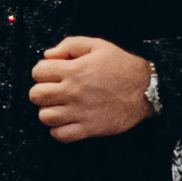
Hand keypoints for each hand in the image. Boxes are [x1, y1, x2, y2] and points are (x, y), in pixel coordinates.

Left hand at [30, 35, 157, 142]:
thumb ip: (70, 45)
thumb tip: (49, 55)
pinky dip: (58, 130)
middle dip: (41, 91)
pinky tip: (66, 121)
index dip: (42, 71)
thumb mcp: (98, 45)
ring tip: (59, 107)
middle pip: (36, 95)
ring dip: (49, 111)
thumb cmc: (122, 66)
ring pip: (45, 117)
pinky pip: (60, 135)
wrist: (145, 89)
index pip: (37, 72)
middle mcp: (73, 92)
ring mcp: (80, 112)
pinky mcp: (88, 128)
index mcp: (73, 70)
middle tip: (52, 91)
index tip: (51, 74)